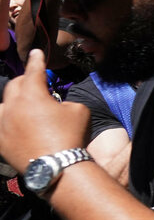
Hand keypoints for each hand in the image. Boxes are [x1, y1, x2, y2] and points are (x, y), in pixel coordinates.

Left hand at [0, 50, 88, 174]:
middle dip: (25, 80)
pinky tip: (14, 123)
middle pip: (15, 85)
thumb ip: (64, 101)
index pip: (34, 71)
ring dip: (13, 100)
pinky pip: (0, 125)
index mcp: (32, 95)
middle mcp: (12, 107)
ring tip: (21, 105)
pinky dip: (7, 120)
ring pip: (2, 104)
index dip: (36, 60)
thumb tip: (56, 105)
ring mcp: (3, 125)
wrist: (58, 167)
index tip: (36, 52)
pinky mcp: (0, 141)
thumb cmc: (71, 136)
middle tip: (35, 82)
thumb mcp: (79, 110)